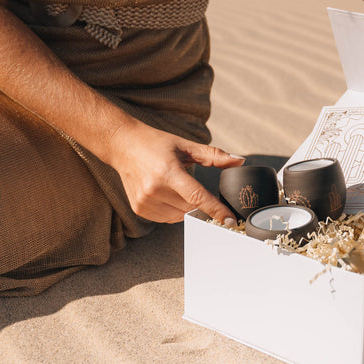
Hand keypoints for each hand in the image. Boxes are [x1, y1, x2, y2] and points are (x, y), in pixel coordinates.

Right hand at [106, 121, 244, 224]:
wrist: (122, 146)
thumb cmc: (156, 144)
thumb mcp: (186, 146)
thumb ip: (214, 156)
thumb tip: (240, 161)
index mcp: (168, 172)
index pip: (197, 197)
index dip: (216, 210)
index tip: (229, 220)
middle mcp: (154, 189)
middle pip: (190, 208)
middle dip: (202, 205)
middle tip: (203, 194)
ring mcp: (145, 201)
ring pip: (179, 216)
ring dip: (187, 208)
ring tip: (178, 188)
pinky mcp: (139, 209)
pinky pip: (166, 218)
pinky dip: (174, 211)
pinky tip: (169, 195)